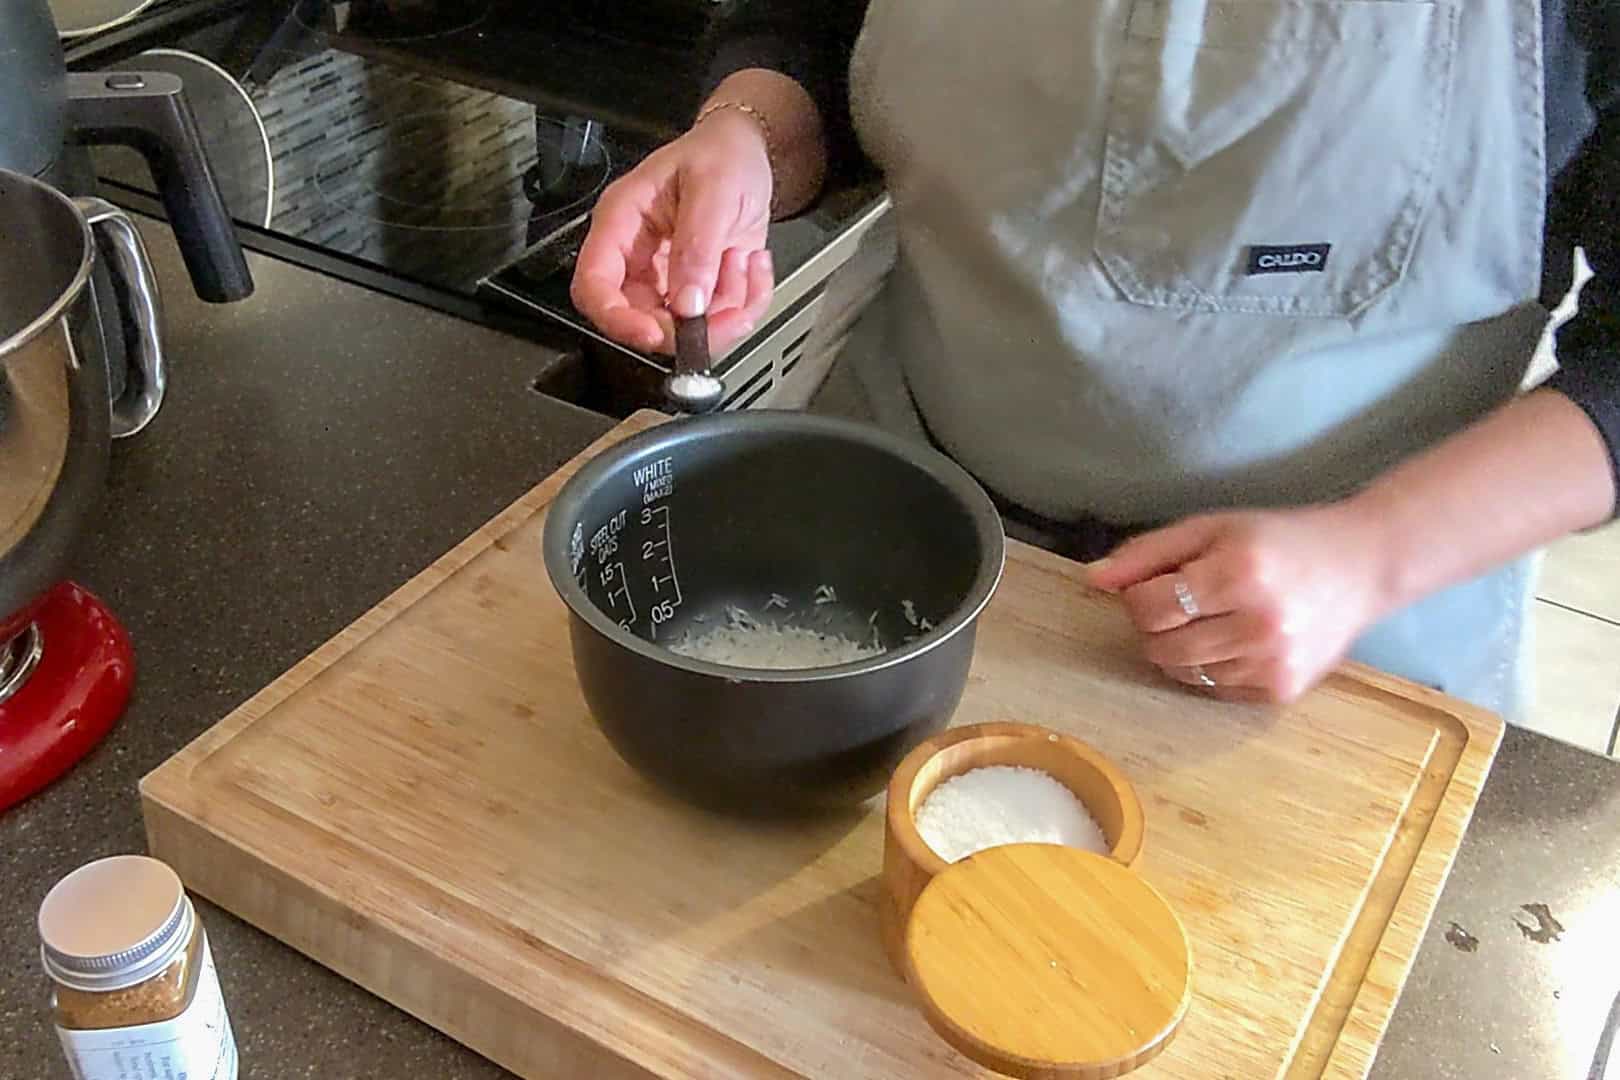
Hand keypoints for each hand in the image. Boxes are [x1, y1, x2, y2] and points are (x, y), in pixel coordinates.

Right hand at [570, 110, 774, 355]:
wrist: (747, 153)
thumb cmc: (721, 154)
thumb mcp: (714, 188)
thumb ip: (698, 246)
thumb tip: (687, 303)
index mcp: (621, 222)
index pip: (594, 285)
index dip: (617, 319)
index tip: (653, 334)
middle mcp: (637, 255)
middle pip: (641, 319)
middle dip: (691, 325)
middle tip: (730, 309)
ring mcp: (667, 276)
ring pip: (684, 327)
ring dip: (726, 309)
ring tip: (744, 263)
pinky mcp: (697, 287)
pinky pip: (717, 319)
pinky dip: (745, 302)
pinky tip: (751, 265)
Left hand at [1084, 504, 1392, 702]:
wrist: (1362, 567)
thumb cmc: (1278, 540)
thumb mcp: (1211, 528)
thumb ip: (1148, 553)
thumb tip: (1092, 579)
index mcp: (1239, 573)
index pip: (1148, 607)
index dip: (1138, 596)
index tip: (1156, 583)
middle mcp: (1258, 624)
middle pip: (1160, 646)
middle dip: (1154, 625)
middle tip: (1180, 602)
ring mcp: (1272, 664)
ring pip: (1183, 673)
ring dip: (1178, 648)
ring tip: (1208, 619)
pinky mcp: (1281, 691)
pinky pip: (1214, 689)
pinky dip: (1210, 667)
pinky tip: (1235, 638)